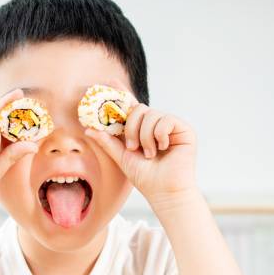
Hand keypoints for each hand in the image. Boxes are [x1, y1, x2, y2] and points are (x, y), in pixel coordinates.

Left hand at [84, 96, 198, 203]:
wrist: (163, 192)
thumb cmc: (146, 178)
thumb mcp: (122, 157)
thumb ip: (107, 141)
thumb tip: (88, 128)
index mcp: (143, 129)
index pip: (132, 107)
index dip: (122, 94)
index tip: (109, 82)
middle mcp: (157, 125)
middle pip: (140, 109)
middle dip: (131, 128)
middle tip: (132, 147)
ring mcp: (171, 126)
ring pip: (152, 114)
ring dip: (145, 136)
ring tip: (149, 153)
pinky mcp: (184, 130)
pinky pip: (166, 119)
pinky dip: (159, 135)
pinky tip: (162, 148)